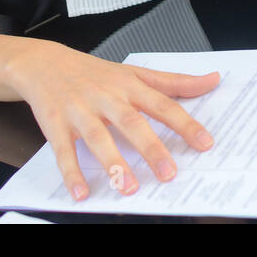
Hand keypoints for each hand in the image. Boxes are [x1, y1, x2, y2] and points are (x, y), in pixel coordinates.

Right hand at [5, 38, 219, 199]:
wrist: (44, 63)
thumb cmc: (94, 73)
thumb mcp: (135, 73)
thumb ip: (174, 82)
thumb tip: (213, 80)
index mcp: (129, 86)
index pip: (162, 104)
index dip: (184, 123)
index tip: (204, 143)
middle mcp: (106, 97)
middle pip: (131, 122)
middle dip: (151, 148)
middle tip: (169, 174)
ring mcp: (79, 111)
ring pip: (98, 137)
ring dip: (113, 163)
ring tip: (128, 187)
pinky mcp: (55, 124)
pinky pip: (63, 151)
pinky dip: (71, 173)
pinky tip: (81, 193)